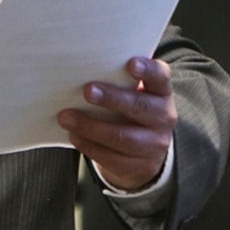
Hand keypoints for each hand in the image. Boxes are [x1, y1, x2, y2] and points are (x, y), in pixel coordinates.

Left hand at [57, 56, 176, 190]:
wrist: (145, 150)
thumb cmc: (129, 109)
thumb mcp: (132, 92)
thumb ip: (116, 80)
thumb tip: (79, 69)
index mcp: (161, 92)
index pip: (161, 77)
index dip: (148, 70)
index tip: (130, 63)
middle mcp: (163, 117)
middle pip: (139, 107)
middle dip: (112, 99)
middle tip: (87, 91)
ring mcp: (155, 144)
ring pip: (122, 136)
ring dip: (91, 126)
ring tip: (66, 117)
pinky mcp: (141, 165)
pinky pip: (113, 157)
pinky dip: (89, 145)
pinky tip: (74, 135)